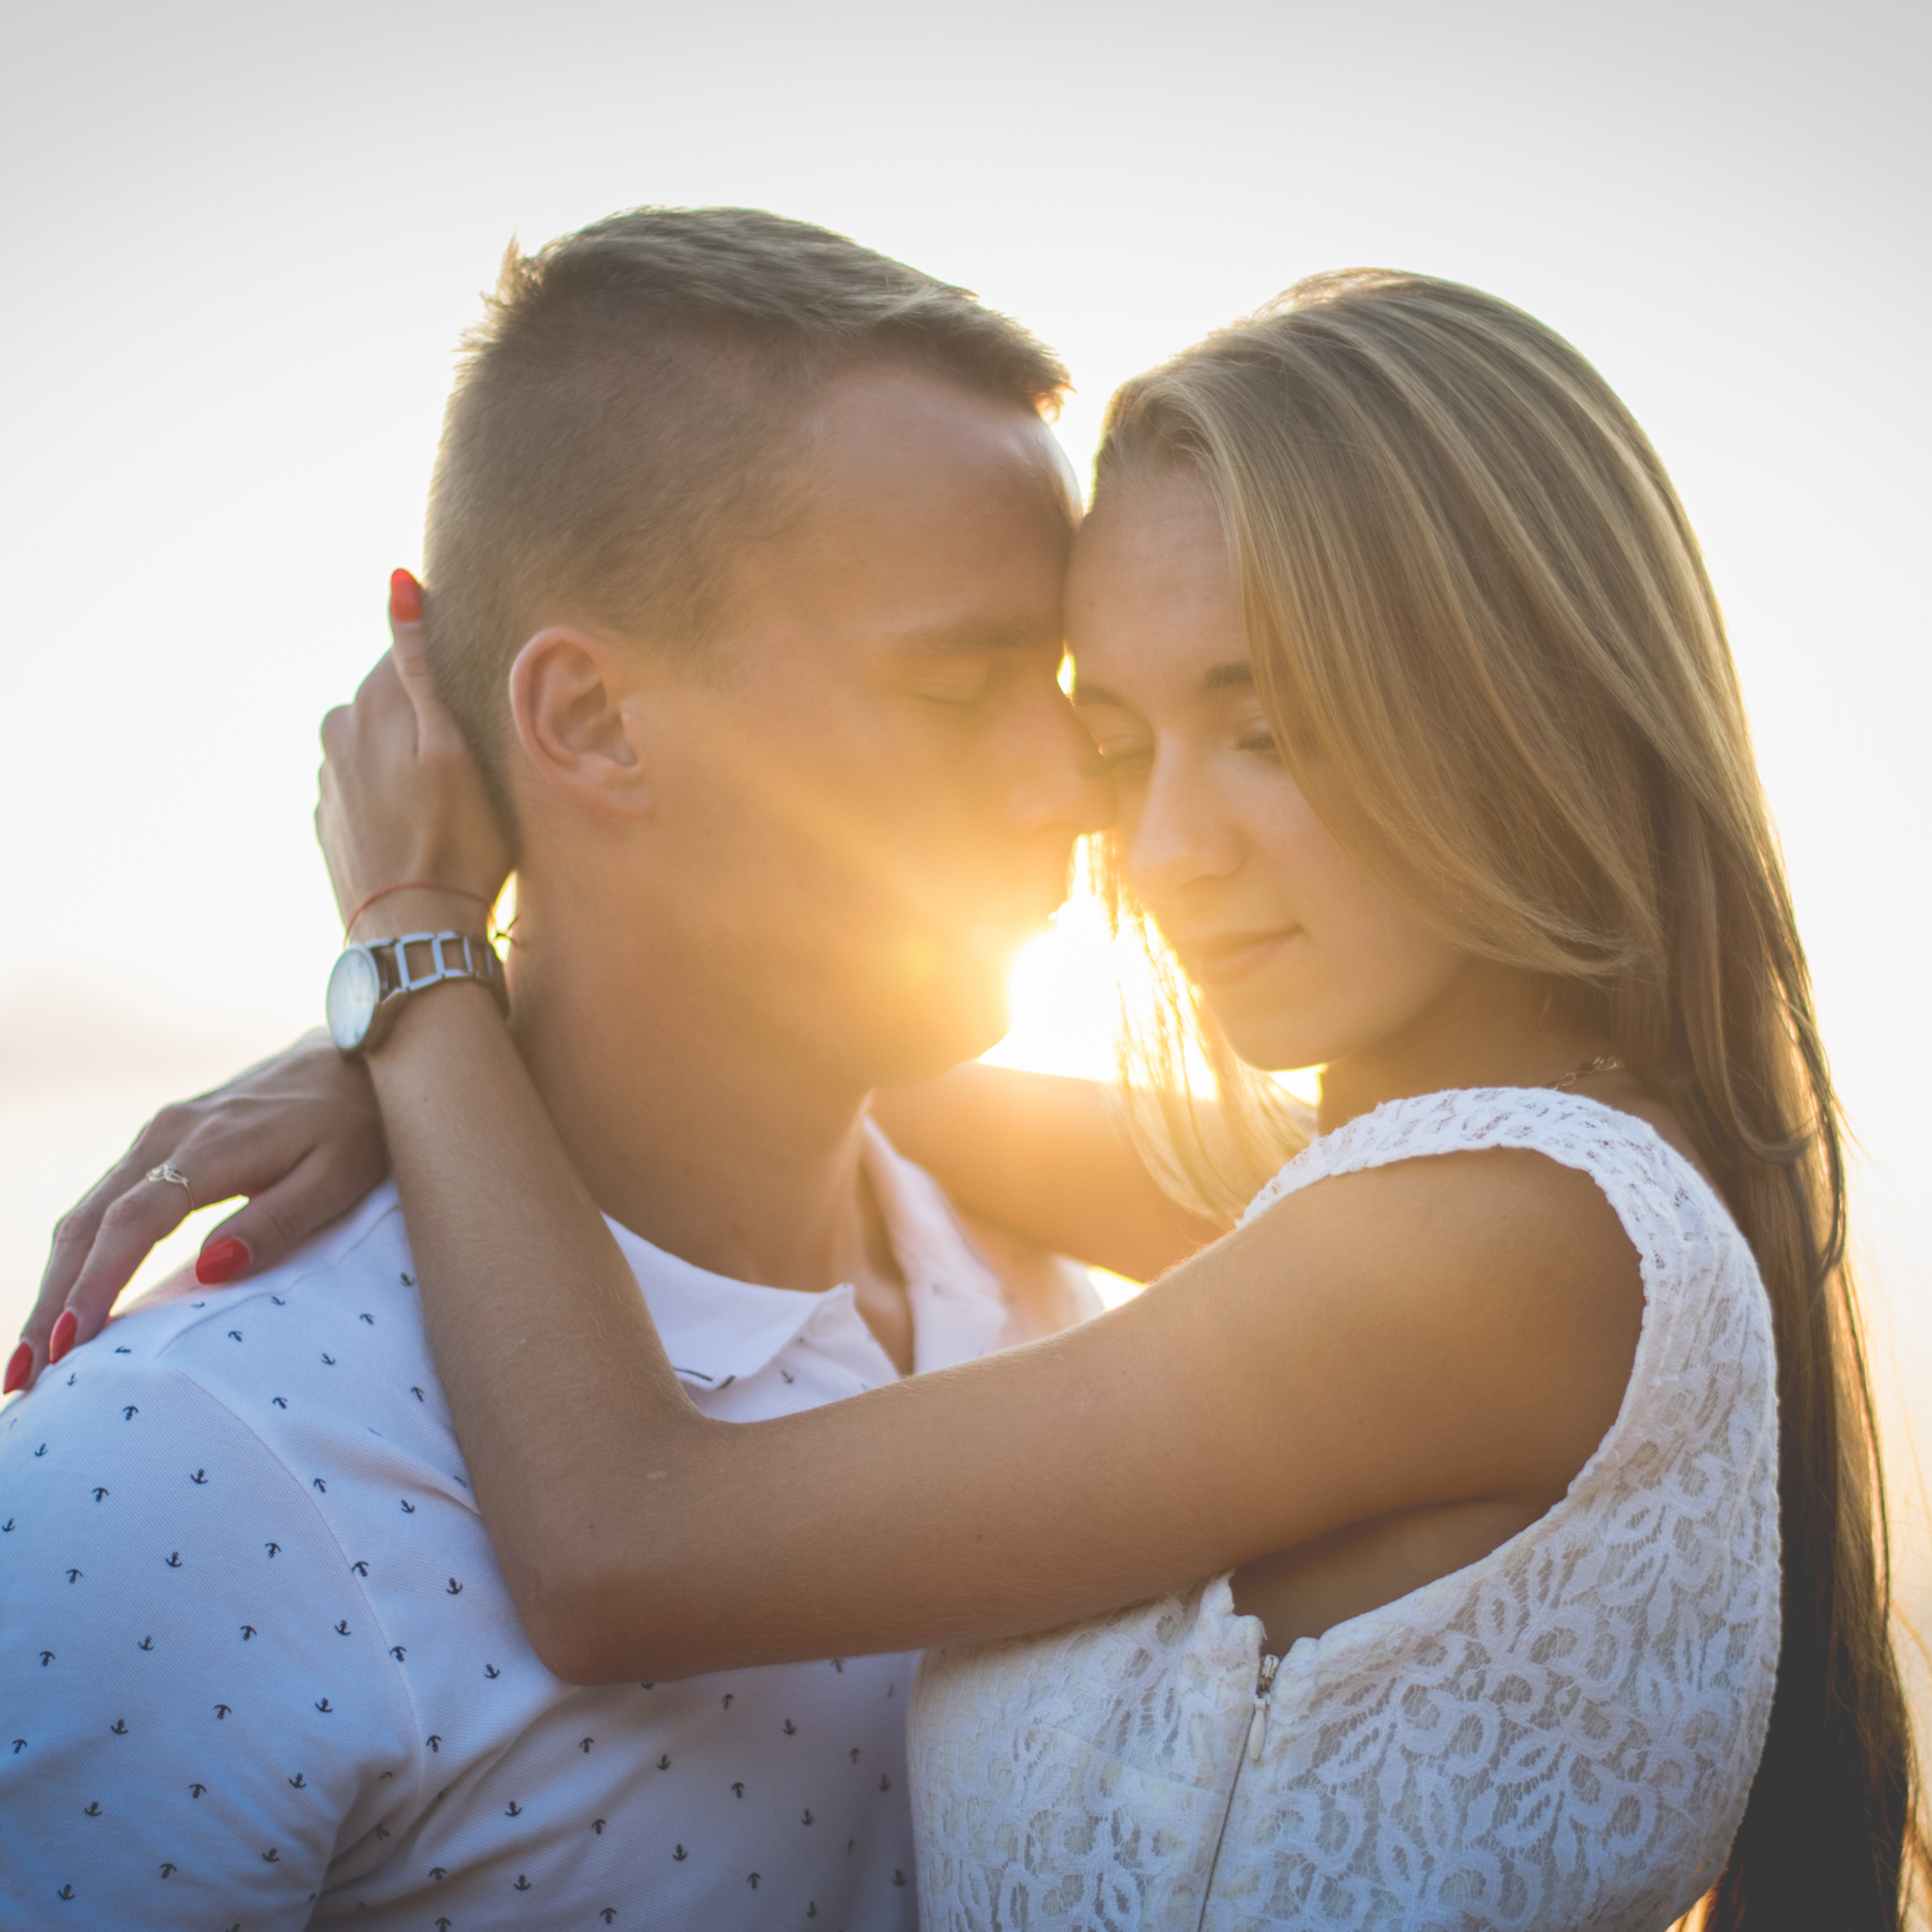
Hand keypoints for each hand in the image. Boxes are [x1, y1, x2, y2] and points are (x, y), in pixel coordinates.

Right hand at [8, 1031, 385, 1394]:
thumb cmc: (355, 1124)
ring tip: (30, 1357)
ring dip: (53, 1285)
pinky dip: (75, 1256)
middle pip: (89, 1222)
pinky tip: (63, 1300)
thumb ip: (276, 1221)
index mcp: (215, 1144)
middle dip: (52, 1300)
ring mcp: (159, 1134)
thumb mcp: (338, 1176)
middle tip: (25, 1374)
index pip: (135, 1219)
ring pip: (84, 1214)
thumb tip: (211, 1269)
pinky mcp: (159, 1143)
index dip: (97, 1282)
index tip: (71, 1341)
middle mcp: (171, 1133)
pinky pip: (102, 1203)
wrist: (351, 1058)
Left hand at [317, 572, 511, 936]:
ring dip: (411, 759)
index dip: (455, 678)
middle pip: (393, 701)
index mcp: (367, 705)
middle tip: (478, 763)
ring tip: (454, 801)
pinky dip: (393, 798)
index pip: (410, 657)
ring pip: (380, 745)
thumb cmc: (456, 841)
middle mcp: (335, 734)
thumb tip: (398, 583)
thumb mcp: (454, 744)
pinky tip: (423, 828)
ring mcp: (327, 782)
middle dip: (429, 720)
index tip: (483, 712)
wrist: (414, 934)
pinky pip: (368, 789)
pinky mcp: (328, 823)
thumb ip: (423, 663)